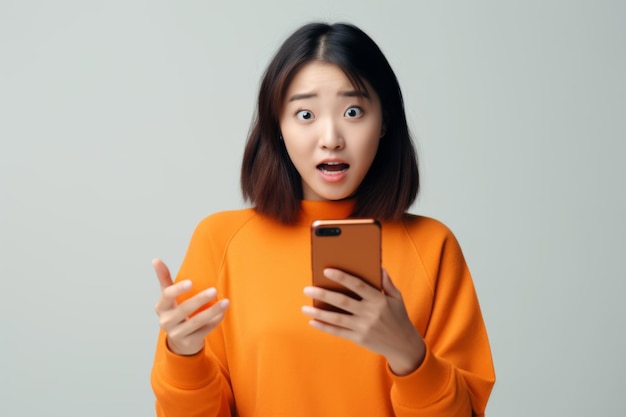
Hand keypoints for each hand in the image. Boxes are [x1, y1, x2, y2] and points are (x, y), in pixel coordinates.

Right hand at [153, 258, 229, 355]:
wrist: (179, 341)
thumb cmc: (175, 312)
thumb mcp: (168, 297)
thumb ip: (164, 279)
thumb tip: (155, 259)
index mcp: (161, 307)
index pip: (167, 296)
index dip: (178, 289)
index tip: (191, 282)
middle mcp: (166, 321)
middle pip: (184, 309)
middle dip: (200, 300)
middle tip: (214, 290)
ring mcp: (177, 334)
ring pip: (196, 322)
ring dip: (213, 311)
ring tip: (226, 302)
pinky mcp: (189, 342)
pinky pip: (204, 331)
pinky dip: (215, 321)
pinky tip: (223, 313)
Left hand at [302, 268, 424, 375]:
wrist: (403, 345)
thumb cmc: (398, 317)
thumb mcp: (397, 298)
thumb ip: (386, 282)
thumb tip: (378, 266)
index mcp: (379, 300)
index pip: (357, 285)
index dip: (341, 277)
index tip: (326, 270)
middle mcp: (370, 313)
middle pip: (342, 302)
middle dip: (323, 295)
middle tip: (307, 289)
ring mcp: (363, 327)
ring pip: (337, 319)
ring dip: (319, 313)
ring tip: (304, 308)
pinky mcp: (359, 339)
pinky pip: (338, 332)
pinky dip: (324, 327)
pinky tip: (313, 322)